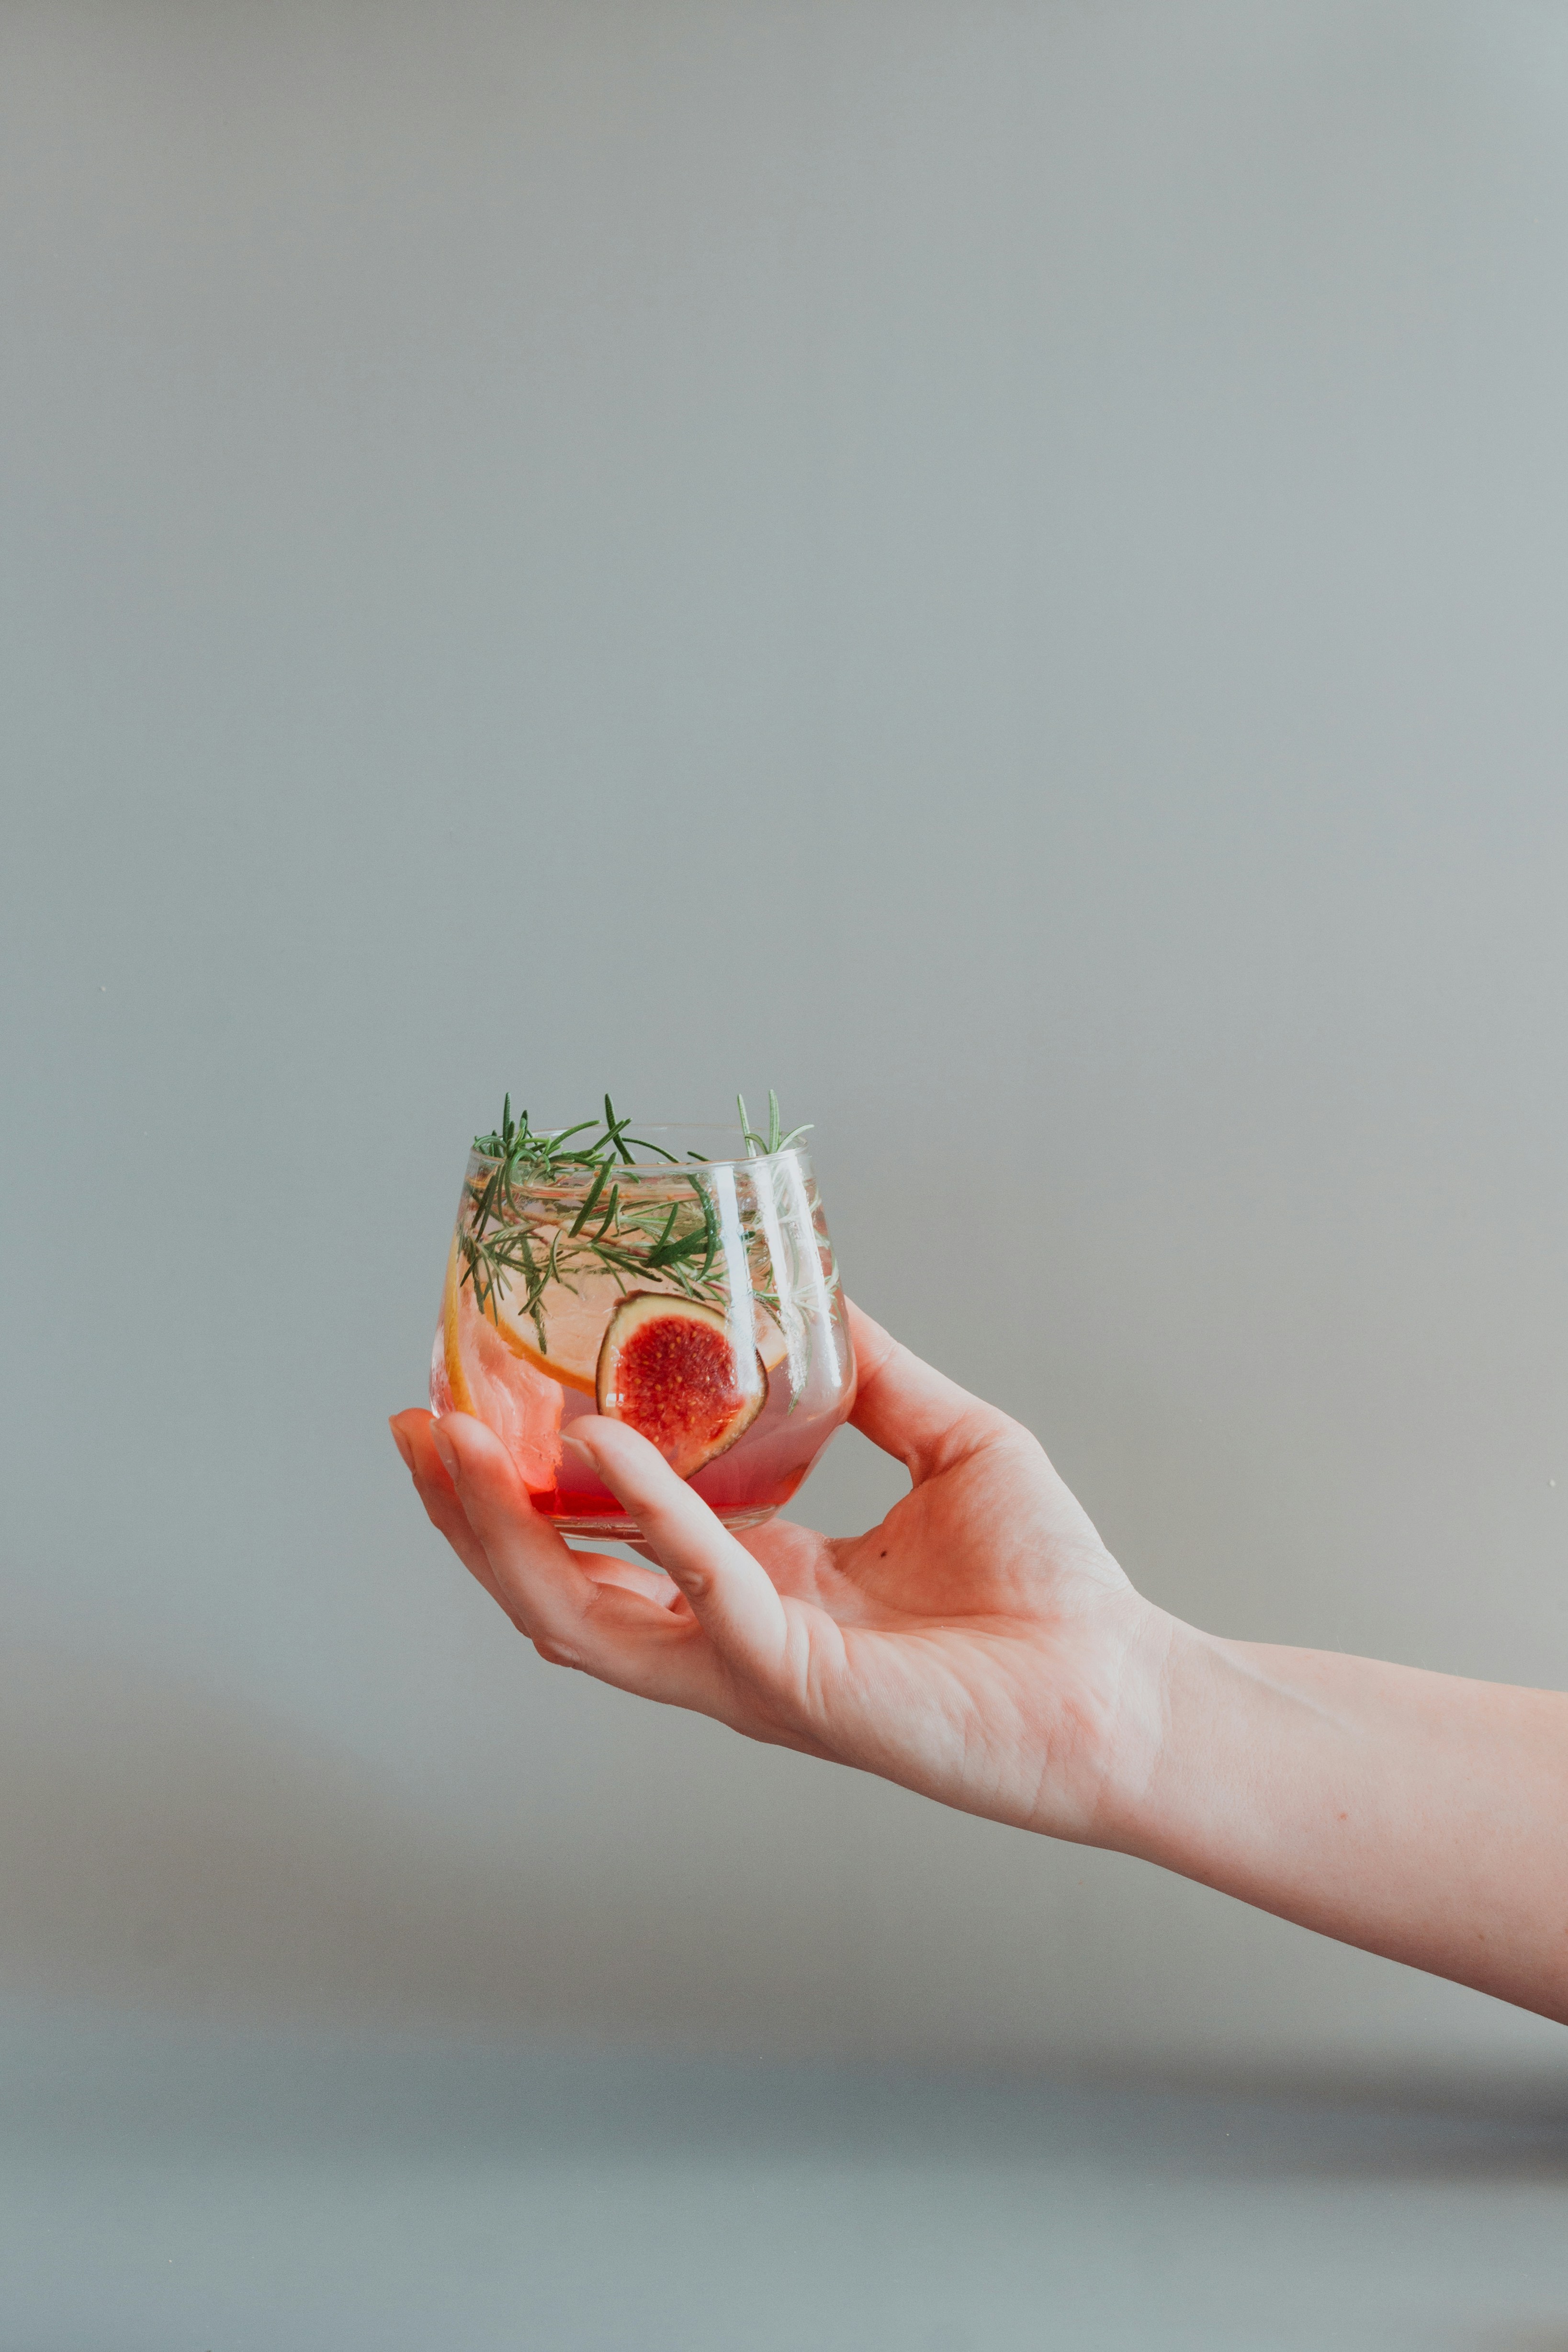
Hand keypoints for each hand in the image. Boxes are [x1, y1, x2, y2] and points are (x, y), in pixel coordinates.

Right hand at [389, 1303, 1164, 1841]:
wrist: (1126, 1684)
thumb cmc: (1051, 1586)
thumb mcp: (949, 1443)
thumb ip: (874, 1378)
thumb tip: (819, 1296)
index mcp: (758, 1584)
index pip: (608, 1543)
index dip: (529, 1482)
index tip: (472, 1401)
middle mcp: (732, 1636)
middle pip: (557, 1585)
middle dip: (469, 1514)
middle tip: (410, 1425)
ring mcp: (751, 1670)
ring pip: (580, 1615)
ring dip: (502, 1530)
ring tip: (446, 1443)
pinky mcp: (795, 1686)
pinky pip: (696, 1588)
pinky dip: (644, 1513)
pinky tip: (602, 1441)